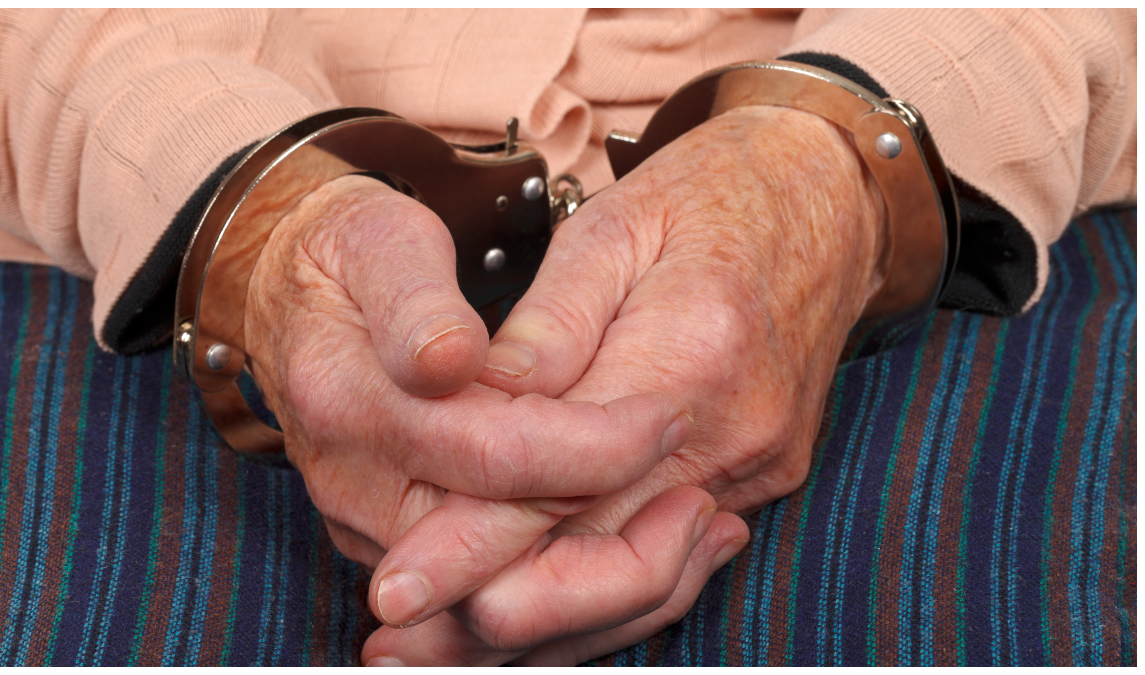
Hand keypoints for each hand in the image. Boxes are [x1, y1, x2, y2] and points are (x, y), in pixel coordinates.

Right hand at [242, 173, 693, 574]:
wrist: (293, 292)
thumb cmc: (352, 255)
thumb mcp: (381, 244)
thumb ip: (415, 302)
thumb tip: (449, 361)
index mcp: (349, 406)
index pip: (491, 456)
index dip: (590, 445)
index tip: (667, 417)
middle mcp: (357, 488)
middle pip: (501, 562)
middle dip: (615, 545)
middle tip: (707, 505)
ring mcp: (377, 527)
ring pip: (507, 598)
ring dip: (612, 580)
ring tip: (705, 532)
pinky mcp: (404, 541)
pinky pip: (500, 591)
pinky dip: (583, 586)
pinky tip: (658, 552)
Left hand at [363, 104, 888, 664]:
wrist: (828, 198)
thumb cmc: (710, 195)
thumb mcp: (615, 227)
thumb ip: (549, 326)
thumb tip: (476, 399)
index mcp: (690, 357)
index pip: (563, 480)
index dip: (471, 542)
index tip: (397, 584)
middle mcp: (732, 434)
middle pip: (600, 559)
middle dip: (492, 608)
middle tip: (398, 644)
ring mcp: (755, 466)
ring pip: (636, 581)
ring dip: (541, 620)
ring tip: (444, 648)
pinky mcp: (762, 477)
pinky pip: (671, 559)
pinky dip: (598, 595)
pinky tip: (531, 611)